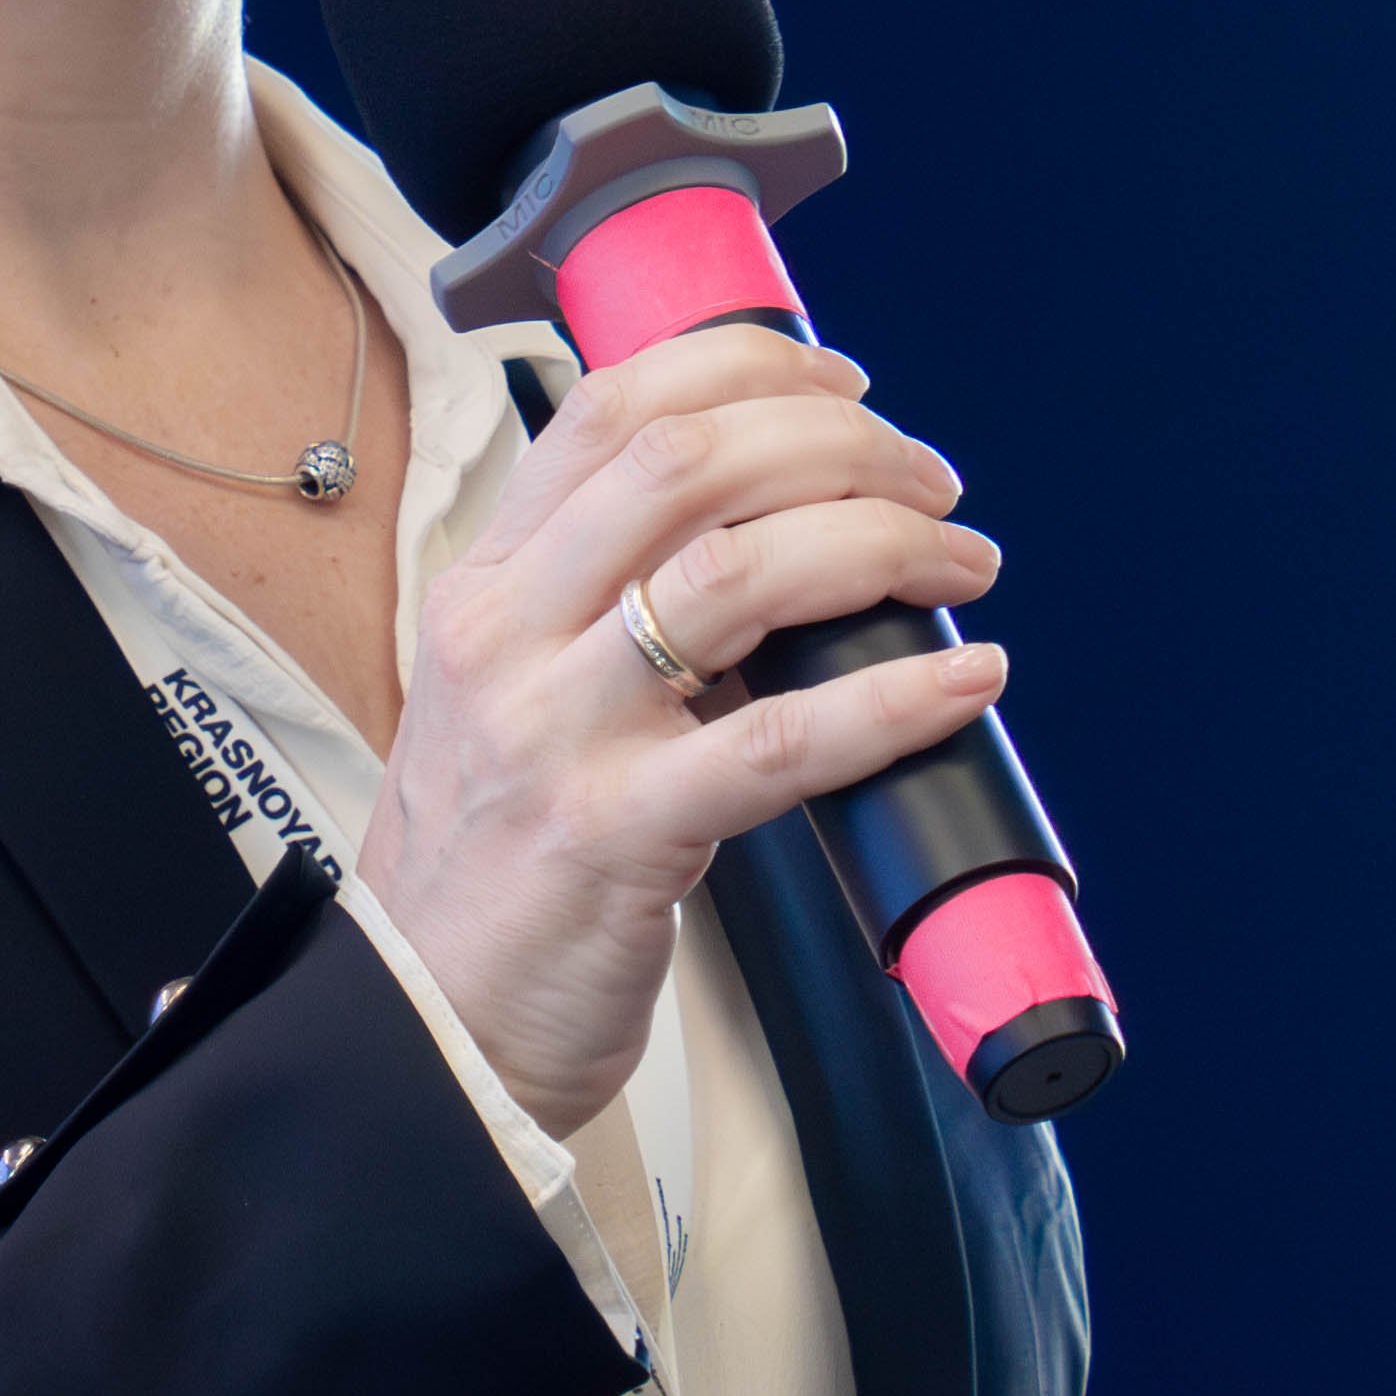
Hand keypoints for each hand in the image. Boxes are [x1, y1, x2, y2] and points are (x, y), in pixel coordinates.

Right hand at [356, 323, 1005, 1125]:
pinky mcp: (615, 836)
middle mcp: (509, 639)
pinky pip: (782, 742)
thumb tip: (778, 537)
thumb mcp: (510, 700)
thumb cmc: (496, 868)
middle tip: (928, 482)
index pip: (610, 409)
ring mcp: (556, 733)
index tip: (842, 385)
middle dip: (839, 443)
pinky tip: (963, 679)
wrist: (431, 1030)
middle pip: (687, 462)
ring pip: (738, 572)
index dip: (743, 366)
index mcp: (485, 589)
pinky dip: (895, 697)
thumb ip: (599, 612)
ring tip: (959, 561)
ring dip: (880, 544)